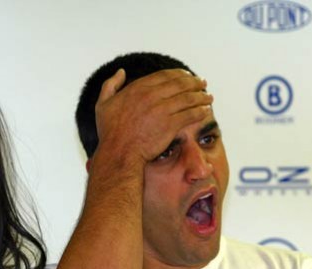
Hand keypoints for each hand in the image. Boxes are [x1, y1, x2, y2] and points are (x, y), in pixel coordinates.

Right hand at [93, 68, 211, 167]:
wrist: (119, 154)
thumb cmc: (110, 133)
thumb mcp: (103, 104)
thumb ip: (110, 85)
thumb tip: (121, 71)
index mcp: (138, 88)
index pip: (165, 75)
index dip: (180, 74)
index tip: (187, 76)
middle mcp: (151, 96)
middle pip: (180, 84)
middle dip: (195, 82)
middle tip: (203, 84)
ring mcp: (161, 110)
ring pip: (188, 98)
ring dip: (201, 96)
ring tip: (208, 97)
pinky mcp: (170, 125)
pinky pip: (190, 114)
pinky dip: (200, 111)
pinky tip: (205, 111)